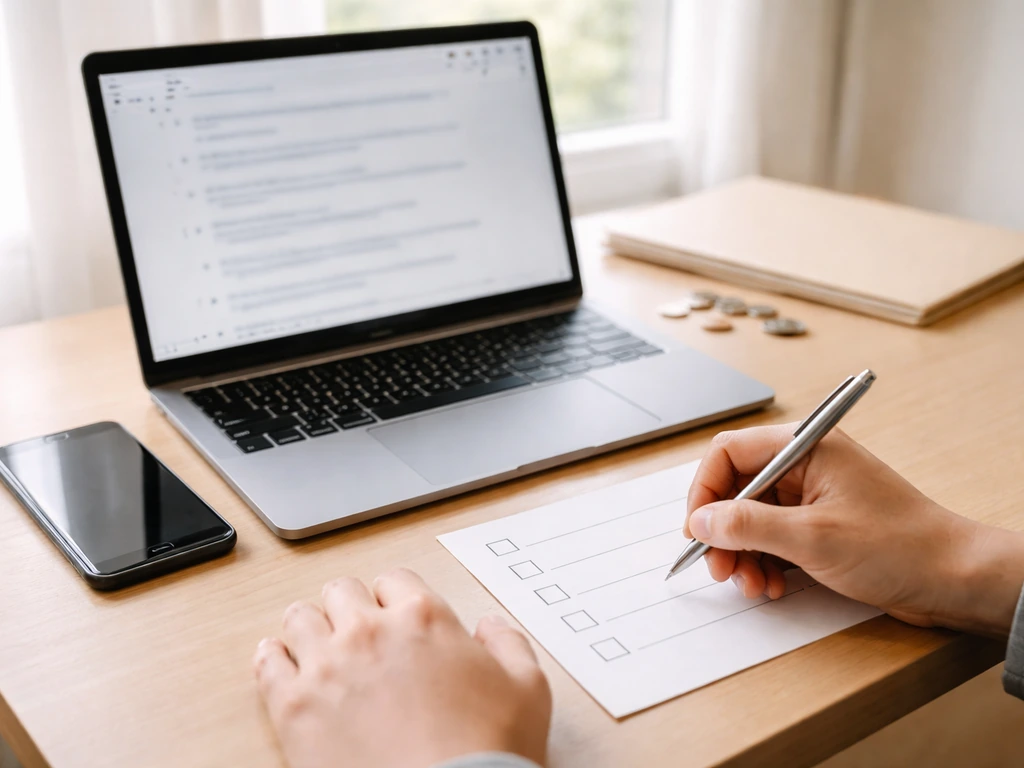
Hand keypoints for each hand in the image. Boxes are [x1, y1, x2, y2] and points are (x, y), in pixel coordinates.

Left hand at [253, 568, 550, 767]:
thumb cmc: (487, 752)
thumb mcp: (528, 688)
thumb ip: (509, 644)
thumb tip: (490, 628)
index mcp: (423, 618)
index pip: (395, 580)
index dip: (395, 600)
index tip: (394, 616)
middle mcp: (370, 631)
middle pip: (342, 592)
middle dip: (350, 608)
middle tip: (356, 629)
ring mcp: (326, 666)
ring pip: (300, 618)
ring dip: (310, 628)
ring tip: (317, 646)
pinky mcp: (293, 706)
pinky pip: (267, 663)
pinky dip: (273, 659)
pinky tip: (280, 663)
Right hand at [683, 425, 1023, 635]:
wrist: (954, 580)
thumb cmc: (900, 547)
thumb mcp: (812, 538)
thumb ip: (748, 526)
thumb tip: (701, 520)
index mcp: (805, 447)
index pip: (730, 452)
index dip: (705, 490)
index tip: (697, 528)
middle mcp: (805, 466)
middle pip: (737, 489)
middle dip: (724, 532)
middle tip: (721, 568)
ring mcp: (812, 497)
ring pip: (752, 519)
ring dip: (743, 554)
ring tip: (752, 584)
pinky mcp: (820, 525)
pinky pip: (773, 538)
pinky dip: (765, 562)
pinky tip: (772, 585)